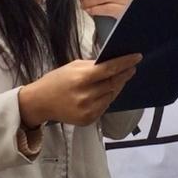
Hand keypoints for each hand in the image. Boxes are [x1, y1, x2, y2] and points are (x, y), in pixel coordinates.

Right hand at [18, 53, 141, 126]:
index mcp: (81, 78)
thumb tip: (112, 62)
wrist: (40, 103)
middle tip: (132, 68)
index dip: (125, 63)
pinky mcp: (88, 120)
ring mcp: (88, 110)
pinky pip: (105, 106)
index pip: (109, 69)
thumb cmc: (56, 81)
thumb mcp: (72, 67)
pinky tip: (105, 92)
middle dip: (125, 74)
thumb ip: (92, 65)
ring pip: (112, 96)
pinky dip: (108, 98)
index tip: (137, 57)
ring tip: (119, 78)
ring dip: (117, 87)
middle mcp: (86, 95)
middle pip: (114, 83)